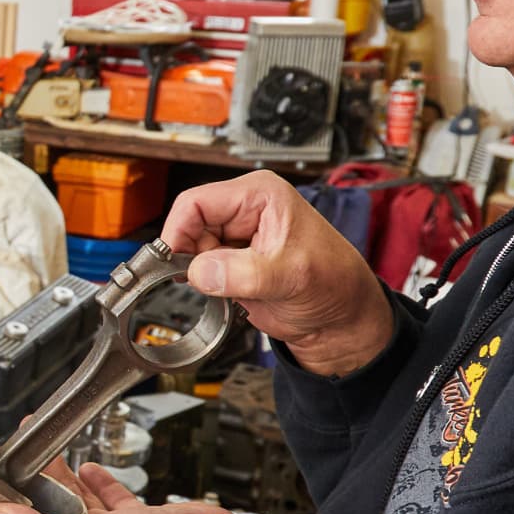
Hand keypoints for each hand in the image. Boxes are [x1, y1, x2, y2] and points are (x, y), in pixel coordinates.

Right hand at [164, 171, 397, 376]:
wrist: (340, 318)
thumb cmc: (334, 283)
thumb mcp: (291, 275)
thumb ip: (244, 273)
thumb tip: (201, 271)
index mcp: (260, 195)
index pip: (198, 202)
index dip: (179, 231)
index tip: (173, 260)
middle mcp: (246, 210)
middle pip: (190, 225)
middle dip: (193, 256)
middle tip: (212, 282)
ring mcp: (238, 237)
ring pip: (193, 250)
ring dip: (203, 274)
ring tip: (234, 288)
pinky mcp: (234, 261)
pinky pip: (203, 270)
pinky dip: (208, 285)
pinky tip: (232, 293)